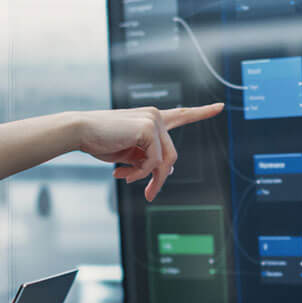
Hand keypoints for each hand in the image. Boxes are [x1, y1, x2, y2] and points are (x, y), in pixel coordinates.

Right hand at [77, 103, 223, 200]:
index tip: (220, 107)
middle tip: (148, 195)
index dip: (202, 112)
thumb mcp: (130, 154)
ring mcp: (153, 120)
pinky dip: (138, 173)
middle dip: (159, 178)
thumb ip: (149, 159)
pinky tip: (120, 172)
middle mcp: (156, 116)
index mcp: (152, 119)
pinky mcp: (148, 128)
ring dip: (148, 178)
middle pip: (171, 156)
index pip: (182, 114)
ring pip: (164, 161)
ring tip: (126, 180)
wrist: (81, 131)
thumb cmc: (101, 141)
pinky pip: (153, 162)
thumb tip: (168, 171)